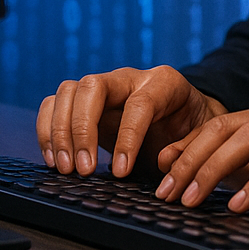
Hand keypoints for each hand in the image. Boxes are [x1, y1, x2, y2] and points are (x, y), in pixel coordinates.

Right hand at [36, 65, 226, 178]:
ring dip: (59, 132)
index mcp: (164, 82)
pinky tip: (54, 160)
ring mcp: (103, 86)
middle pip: (93, 86)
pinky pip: (54, 104)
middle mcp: (129, 78)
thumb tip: (163, 162)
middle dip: (83, 129)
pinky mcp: (83, 102)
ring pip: (68, 91)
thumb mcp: (201, 138)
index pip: (139, 103)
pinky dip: (47, 130)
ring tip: (66, 170)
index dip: (128, 137)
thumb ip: (187, 148)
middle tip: (82, 170)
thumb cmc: (192, 130)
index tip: (120, 171)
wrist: (184, 121)